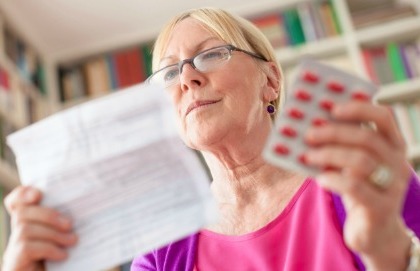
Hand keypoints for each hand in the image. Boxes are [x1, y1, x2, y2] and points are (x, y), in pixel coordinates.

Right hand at [2, 186, 77, 270]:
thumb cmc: (69, 263)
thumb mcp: (69, 240)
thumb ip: (68, 226)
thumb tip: (87, 208)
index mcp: (31, 226)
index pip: (16, 203)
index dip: (22, 194)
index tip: (38, 193)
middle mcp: (18, 237)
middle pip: (22, 212)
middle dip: (48, 214)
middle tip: (70, 224)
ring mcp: (13, 253)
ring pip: (24, 228)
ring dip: (52, 233)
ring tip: (72, 241)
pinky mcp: (14, 265)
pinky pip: (26, 247)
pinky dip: (47, 248)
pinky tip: (63, 256)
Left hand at [304, 101, 411, 269]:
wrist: (375, 232)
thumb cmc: (360, 190)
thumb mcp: (353, 164)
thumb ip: (341, 145)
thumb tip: (310, 123)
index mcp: (393, 145)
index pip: (384, 117)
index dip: (359, 108)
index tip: (332, 106)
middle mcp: (398, 163)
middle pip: (368, 138)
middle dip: (334, 132)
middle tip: (309, 133)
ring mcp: (392, 186)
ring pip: (361, 161)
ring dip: (329, 155)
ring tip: (307, 155)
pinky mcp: (381, 208)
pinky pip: (355, 187)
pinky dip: (333, 179)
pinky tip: (319, 178)